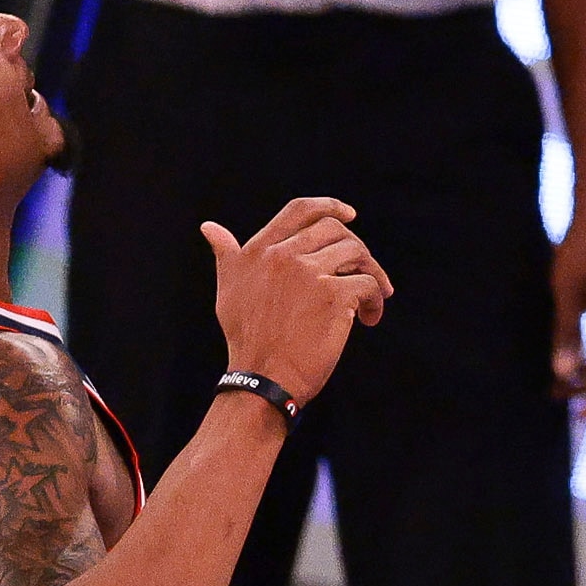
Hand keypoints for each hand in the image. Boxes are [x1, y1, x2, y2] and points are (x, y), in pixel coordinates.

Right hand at [202, 198, 390, 404]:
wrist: (260, 379)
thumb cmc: (246, 337)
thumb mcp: (228, 290)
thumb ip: (228, 254)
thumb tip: (209, 227)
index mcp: (257, 252)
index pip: (300, 209)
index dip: (330, 206)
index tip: (350, 214)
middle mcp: (281, 256)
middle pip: (336, 230)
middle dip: (355, 250)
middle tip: (362, 273)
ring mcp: (308, 274)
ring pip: (357, 253)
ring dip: (372, 273)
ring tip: (371, 298)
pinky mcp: (334, 295)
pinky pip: (369, 283)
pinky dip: (376, 300)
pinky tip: (369, 318)